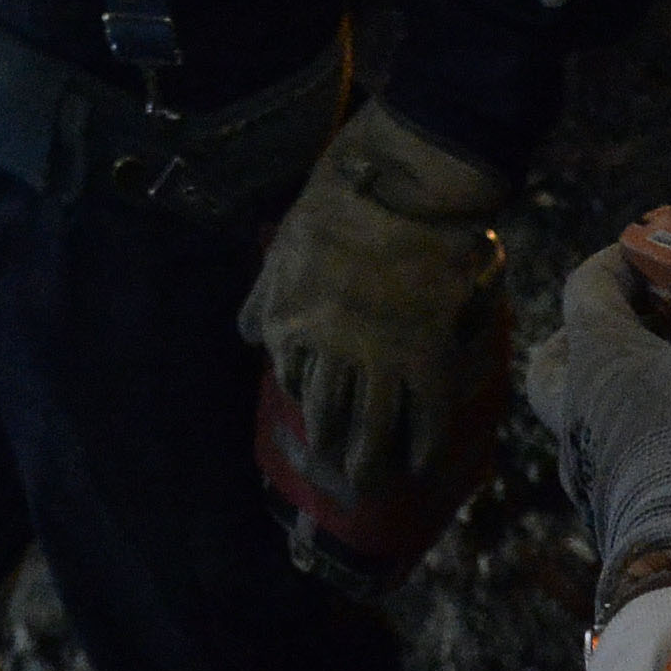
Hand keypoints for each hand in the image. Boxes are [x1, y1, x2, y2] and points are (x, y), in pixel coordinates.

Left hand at [238, 97, 511, 502]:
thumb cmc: (335, 209)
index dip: (303, 401)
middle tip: (336, 479)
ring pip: (372, 428)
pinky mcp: (427, 354)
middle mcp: (329, 354)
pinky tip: (419, 464)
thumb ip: (262, 298)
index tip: (314, 415)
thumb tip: (244, 337)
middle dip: (330, 453)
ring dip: (370, 463)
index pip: (291, 380)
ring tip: (370, 484)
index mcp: (289, 326)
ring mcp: (380, 358)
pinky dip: (422, 445)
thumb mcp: (281, 251)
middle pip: (326, 418)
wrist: (401, 186)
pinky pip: (425, 415)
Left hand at [524, 237, 670, 617]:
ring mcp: (585, 462)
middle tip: (635, 327)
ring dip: (616, 391)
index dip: (616, 262)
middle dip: (588, 335)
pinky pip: (607, 458)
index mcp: (595, 357)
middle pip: (554, 357)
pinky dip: (635, 438)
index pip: (583, 288)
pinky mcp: (605, 508)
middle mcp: (574, 407)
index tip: (652, 253)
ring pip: (578, 412)